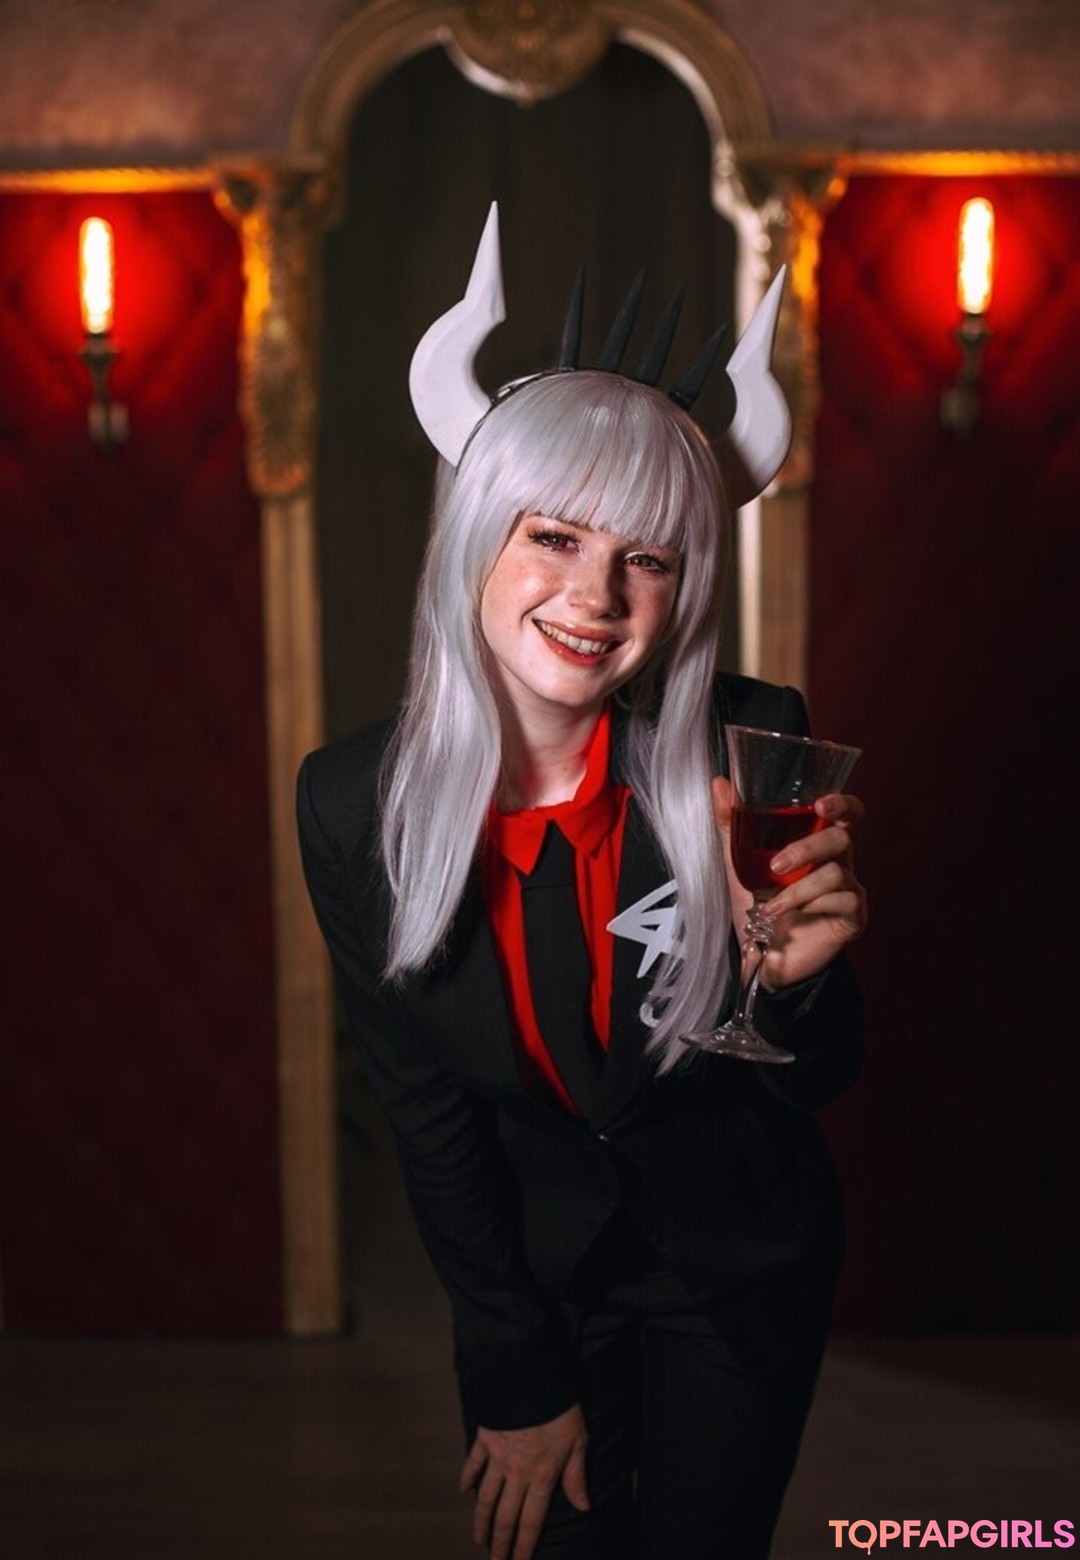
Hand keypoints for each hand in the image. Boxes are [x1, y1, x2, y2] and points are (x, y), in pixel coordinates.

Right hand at [460, 1402, 588, 1559]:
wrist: (529, 1377)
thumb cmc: (559, 1408)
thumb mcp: (578, 1440)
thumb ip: (577, 1475)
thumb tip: (583, 1505)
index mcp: (541, 1476)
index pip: (532, 1521)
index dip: (525, 1547)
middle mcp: (517, 1473)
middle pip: (505, 1516)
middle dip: (500, 1544)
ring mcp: (497, 1457)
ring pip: (486, 1497)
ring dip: (481, 1521)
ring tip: (478, 1539)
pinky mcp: (485, 1438)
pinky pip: (473, 1463)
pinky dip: (467, 1478)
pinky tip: (463, 1491)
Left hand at [712, 779, 867, 989]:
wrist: (761, 954)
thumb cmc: (756, 903)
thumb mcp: (737, 861)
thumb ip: (730, 823)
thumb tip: (719, 782)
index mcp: (817, 841)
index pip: (845, 813)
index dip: (841, 803)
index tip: (820, 804)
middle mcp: (837, 861)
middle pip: (842, 837)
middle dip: (808, 848)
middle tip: (776, 865)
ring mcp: (848, 888)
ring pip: (837, 872)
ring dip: (799, 889)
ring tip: (772, 903)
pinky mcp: (853, 916)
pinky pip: (844, 900)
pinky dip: (812, 906)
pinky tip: (794, 915)